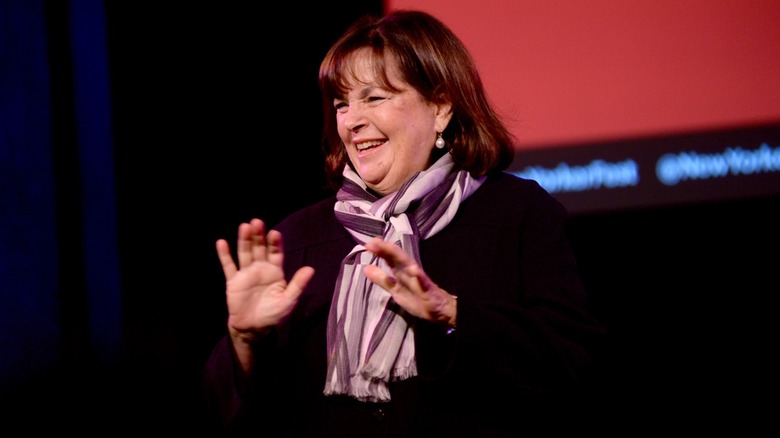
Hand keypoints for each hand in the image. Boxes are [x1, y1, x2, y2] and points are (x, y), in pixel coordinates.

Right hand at [216, 218, 314, 344]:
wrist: (253, 328)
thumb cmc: (273, 314)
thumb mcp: (288, 300)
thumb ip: (298, 285)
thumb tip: (311, 269)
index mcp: (275, 271)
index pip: (275, 253)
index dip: (275, 243)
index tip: (275, 233)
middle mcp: (260, 269)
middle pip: (259, 248)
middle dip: (259, 236)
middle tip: (257, 222)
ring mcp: (246, 273)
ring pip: (245, 253)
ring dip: (244, 240)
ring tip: (244, 226)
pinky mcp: (233, 281)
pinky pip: (229, 266)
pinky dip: (224, 255)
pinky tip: (222, 243)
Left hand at [363, 237, 456, 328]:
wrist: (440, 311)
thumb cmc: (417, 299)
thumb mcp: (396, 291)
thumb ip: (382, 280)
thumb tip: (366, 268)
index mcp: (402, 273)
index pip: (390, 259)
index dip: (380, 251)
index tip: (368, 243)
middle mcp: (410, 272)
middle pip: (398, 258)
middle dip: (387, 249)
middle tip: (374, 241)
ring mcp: (420, 280)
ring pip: (409, 266)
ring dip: (399, 257)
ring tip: (388, 248)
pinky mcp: (429, 289)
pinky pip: (423, 282)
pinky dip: (418, 276)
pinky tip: (414, 270)